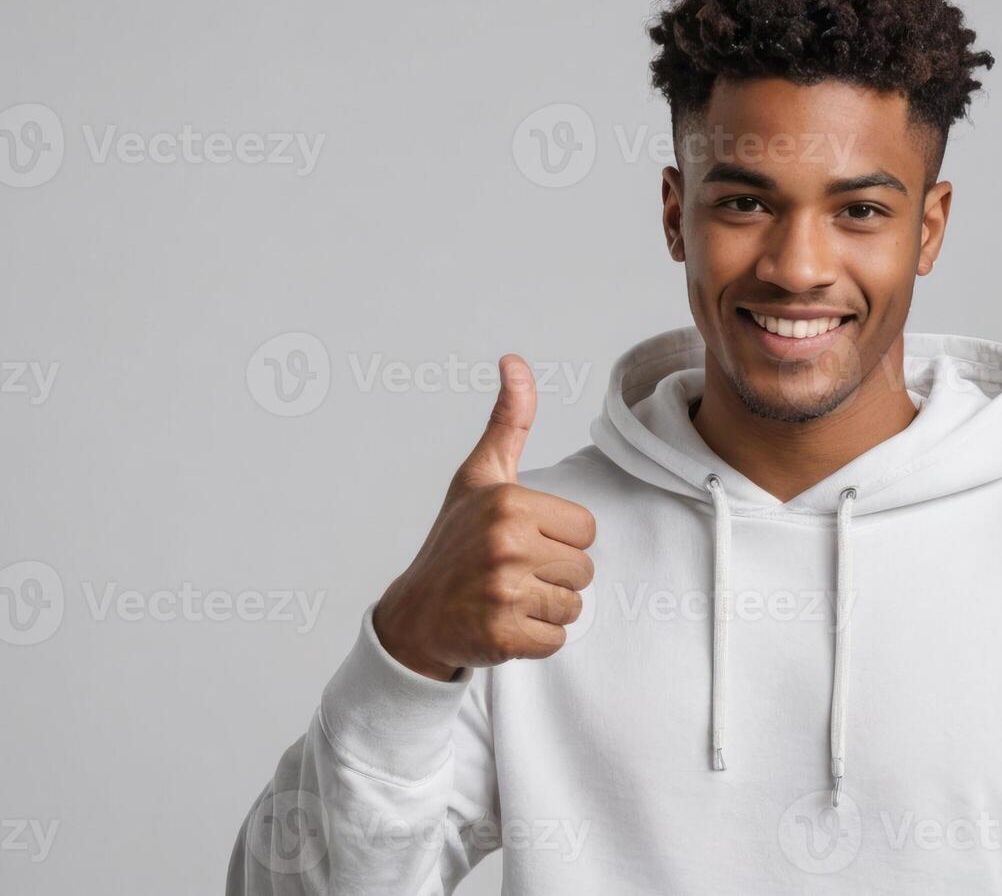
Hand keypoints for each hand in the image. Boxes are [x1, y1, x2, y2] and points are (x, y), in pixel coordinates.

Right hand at [373, 354, 596, 680]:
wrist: (415, 613)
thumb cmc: (455, 541)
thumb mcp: (480, 476)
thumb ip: (509, 420)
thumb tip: (514, 360)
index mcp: (510, 503)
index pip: (586, 529)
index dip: (559, 539)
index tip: (523, 542)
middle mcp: (507, 544)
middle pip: (584, 569)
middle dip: (555, 576)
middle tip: (512, 573)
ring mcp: (504, 593)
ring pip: (574, 606)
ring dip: (546, 609)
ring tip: (507, 598)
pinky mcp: (503, 636)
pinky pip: (556, 640)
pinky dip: (536, 639)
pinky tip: (503, 624)